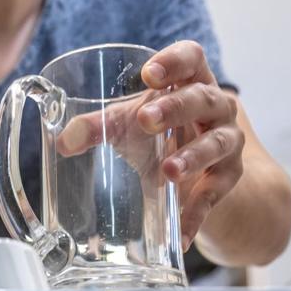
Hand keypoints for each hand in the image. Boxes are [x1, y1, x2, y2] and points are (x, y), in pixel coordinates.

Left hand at [55, 40, 244, 250]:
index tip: (149, 73)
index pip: (192, 57)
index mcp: (191, 82)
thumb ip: (97, 127)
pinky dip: (196, 213)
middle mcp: (216, 107)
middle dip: (175, 108)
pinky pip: (214, 194)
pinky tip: (180, 232)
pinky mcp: (227, 177)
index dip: (174, 60)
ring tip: (167, 171)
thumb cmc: (158, 135)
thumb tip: (63, 142)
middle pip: (203, 98)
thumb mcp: (127, 125)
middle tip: (145, 121)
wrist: (199, 173)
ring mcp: (227, 141)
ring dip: (193, 156)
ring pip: (217, 143)